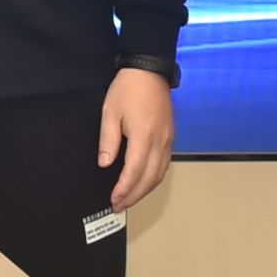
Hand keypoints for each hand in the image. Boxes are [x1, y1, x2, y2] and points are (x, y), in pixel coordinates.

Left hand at [98, 68, 176, 210]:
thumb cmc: (128, 88)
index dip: (124, 189)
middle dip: (134, 195)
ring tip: (130, 198)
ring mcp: (168, 140)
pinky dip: (154, 178)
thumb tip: (105, 164)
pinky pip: (164, 164)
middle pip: (150, 178)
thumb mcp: (110, 112)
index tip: (114, 199)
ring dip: (145, 189)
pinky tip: (144, 181)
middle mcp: (160, 141)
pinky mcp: (170, 136)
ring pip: (160, 174)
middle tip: (120, 205)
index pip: (134, 172)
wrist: (149, 70)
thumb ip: (108, 141)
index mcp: (143, 136)